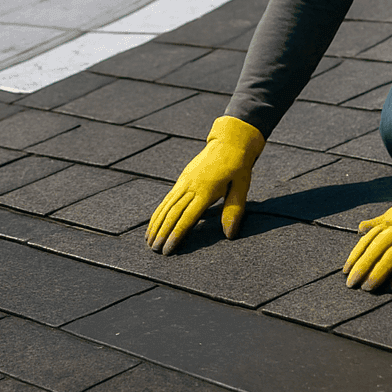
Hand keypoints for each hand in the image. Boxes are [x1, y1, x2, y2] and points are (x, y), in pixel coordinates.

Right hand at [146, 116, 264, 254]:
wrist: (229, 140)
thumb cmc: (239, 165)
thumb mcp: (242, 186)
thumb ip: (234, 210)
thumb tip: (229, 234)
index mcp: (206, 190)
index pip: (188, 217)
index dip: (176, 234)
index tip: (168, 249)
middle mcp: (191, 186)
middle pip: (173, 213)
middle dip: (162, 233)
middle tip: (154, 250)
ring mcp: (185, 181)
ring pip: (166, 205)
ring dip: (156, 223)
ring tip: (149, 241)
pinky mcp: (183, 178)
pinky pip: (168, 198)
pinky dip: (159, 211)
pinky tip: (154, 222)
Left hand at [344, 147, 391, 290]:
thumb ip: (379, 222)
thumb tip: (360, 228)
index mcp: (389, 221)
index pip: (368, 240)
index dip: (356, 256)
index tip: (345, 271)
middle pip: (377, 247)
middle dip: (363, 266)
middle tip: (352, 284)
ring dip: (380, 271)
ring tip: (369, 287)